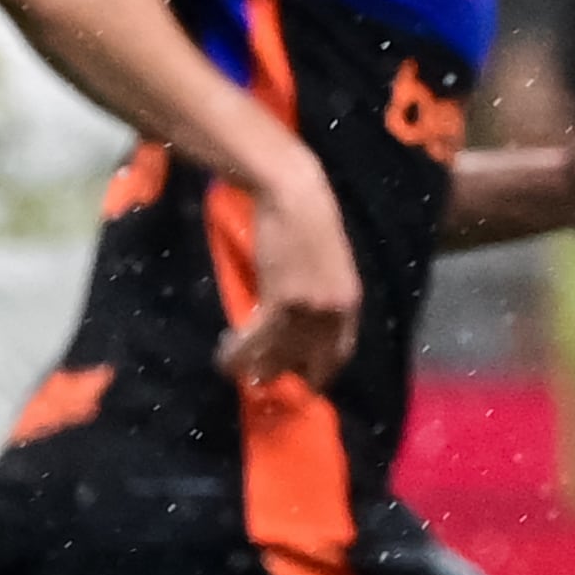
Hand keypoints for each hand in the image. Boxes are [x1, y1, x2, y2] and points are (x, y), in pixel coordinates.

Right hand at [214, 153, 357, 388]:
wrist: (294, 194)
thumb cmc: (310, 220)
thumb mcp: (329, 264)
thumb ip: (323, 295)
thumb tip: (302, 320)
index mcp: (350, 303)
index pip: (339, 354)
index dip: (318, 373)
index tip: (299, 380)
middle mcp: (334, 313)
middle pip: (310, 365)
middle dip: (284, 377)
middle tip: (261, 380)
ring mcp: (309, 310)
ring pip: (277, 357)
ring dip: (252, 368)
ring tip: (233, 369)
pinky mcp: (282, 301)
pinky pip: (255, 341)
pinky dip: (236, 352)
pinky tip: (224, 351)